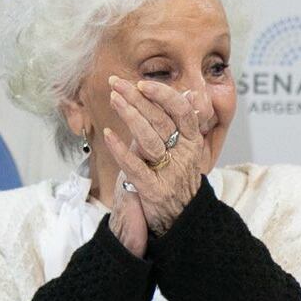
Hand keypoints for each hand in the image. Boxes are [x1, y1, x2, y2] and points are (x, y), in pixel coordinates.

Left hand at [99, 77, 213, 240]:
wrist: (181, 218)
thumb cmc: (180, 179)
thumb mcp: (188, 149)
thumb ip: (184, 122)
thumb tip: (190, 95)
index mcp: (192, 142)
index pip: (182, 112)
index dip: (163, 96)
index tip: (142, 84)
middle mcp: (183, 154)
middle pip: (161, 121)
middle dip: (137, 99)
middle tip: (116, 83)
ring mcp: (169, 172)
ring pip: (150, 140)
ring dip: (130, 117)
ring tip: (114, 99)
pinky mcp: (153, 189)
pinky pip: (135, 167)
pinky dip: (121, 150)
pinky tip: (108, 134)